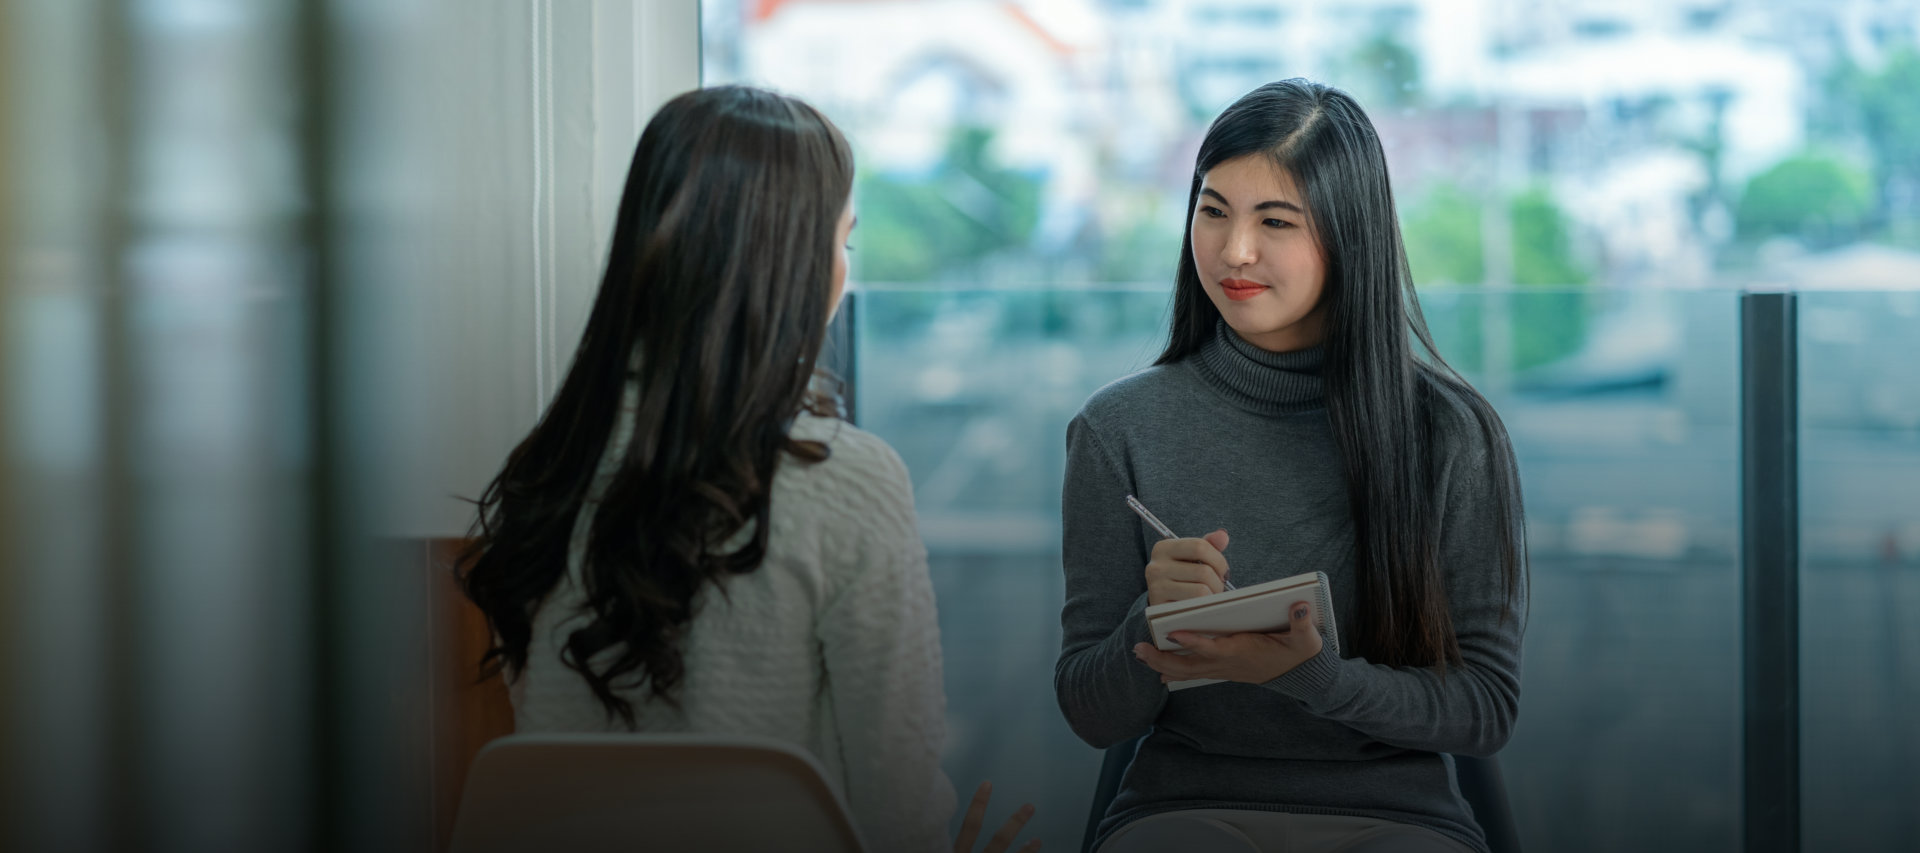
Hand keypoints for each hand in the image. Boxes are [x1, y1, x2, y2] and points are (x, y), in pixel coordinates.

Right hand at [953, 781, 1040, 852]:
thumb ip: (948, 849)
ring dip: (1026, 851)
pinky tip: (1033, 847)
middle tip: (1030, 807)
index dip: (978, 805)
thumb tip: (935, 844)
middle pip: (999, 841)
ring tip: (1038, 840)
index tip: (988, 783)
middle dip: (1015, 824)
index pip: (969, 826)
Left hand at [1132, 600, 1322, 684]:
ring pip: (1187, 671)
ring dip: (1162, 664)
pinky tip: (1159, 670)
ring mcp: (1223, 669)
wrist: (1300, 674)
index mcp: (1242, 651)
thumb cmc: (1299, 652)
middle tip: (1139, 649)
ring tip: (1140, 653)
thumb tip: (1301, 605)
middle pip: (1189, 665)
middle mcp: (1227, 663)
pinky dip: (1175, 670)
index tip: (1173, 631)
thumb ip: (1303, 623)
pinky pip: (1193, 672)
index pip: (1213, 648)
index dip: (1193, 641)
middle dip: (1163, 659)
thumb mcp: (1306, 638)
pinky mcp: (1222, 669)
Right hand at [1143, 530, 1230, 605]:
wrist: (1163, 604)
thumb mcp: (1191, 558)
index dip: (1219, 560)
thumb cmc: (1182, 577)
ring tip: (1210, 597)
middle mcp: (1156, 567)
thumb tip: (1223, 535)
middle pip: (1204, 571)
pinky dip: (1204, 607)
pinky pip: (1195, 607)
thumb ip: (1208, 545)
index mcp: (1163, 548)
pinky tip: (1202, 606)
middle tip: (1217, 587)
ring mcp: (1157, 588)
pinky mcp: (1162, 608)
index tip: (1222, 571)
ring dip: (1213, 596)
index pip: (1199, 546)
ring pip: (1202, 590)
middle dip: (1218, 582)